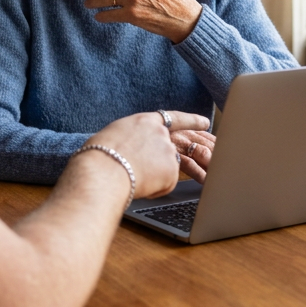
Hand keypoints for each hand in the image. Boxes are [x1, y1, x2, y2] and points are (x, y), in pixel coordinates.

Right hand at [84, 111, 210, 198]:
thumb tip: (136, 147)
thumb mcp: (115, 134)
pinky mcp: (172, 171)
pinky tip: (139, 184)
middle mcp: (161, 134)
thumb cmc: (99, 155)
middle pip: (168, 150)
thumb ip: (133, 137)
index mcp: (145, 121)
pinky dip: (154, 188)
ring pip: (165, 169)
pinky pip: (165, 184)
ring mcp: (169, 152)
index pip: (174, 118)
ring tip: (130, 176)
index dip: (191, 120)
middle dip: (159, 162)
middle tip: (140, 170)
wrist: (103, 171)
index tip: (205, 122)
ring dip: (152, 176)